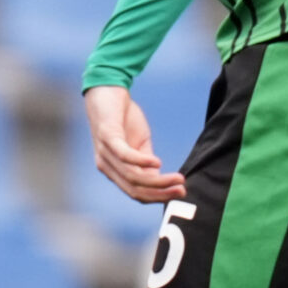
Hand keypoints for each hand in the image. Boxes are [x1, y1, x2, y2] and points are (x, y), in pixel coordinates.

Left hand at [84, 84, 185, 203]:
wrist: (107, 90)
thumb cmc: (123, 118)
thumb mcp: (140, 145)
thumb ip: (147, 164)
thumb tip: (160, 182)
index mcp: (114, 171)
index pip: (136, 193)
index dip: (158, 197)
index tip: (181, 193)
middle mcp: (106, 166)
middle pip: (134, 190)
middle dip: (160, 194)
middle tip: (182, 190)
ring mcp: (104, 152)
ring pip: (132, 176)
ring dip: (157, 181)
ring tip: (177, 178)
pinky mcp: (106, 136)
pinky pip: (124, 155)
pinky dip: (142, 161)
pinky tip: (158, 162)